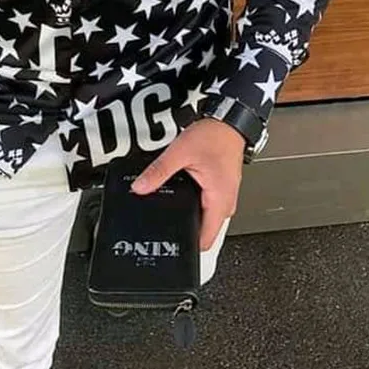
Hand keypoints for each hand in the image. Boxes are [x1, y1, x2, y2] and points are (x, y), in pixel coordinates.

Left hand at [130, 118, 244, 250]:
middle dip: (183, 230)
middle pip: (203, 232)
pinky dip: (194, 205)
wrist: (228, 123)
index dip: (186, 245)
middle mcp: (226, 204)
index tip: (170, 244)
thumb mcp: (180, 153)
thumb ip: (159, 172)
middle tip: (163, 224)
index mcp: (219, 201)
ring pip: (204, 219)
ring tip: (171, 207)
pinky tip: (182, 195)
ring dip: (188, 216)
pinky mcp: (220, 191)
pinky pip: (206, 207)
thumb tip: (140, 187)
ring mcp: (224, 198)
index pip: (204, 240)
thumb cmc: (214, 136)